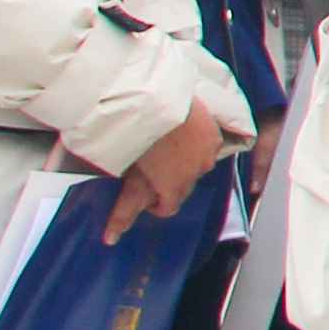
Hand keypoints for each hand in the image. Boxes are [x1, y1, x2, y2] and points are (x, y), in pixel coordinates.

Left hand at [110, 102, 233, 222]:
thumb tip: (113, 228)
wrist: (162, 102)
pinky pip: (208, 148)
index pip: (169, 208)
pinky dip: (198, 145)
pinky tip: (185, 133)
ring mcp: (207, 155)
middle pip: (184, 188)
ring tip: (170, 147)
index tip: (147, 197)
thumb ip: (127, 195)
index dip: (156, 205)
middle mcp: (194, 175)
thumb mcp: (127, 167)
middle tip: (155, 168)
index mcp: (172, 186)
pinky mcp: (215, 137)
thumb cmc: (139, 134)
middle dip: (171, 183)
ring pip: (198, 167)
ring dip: (186, 163)